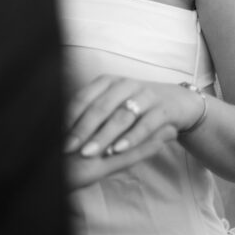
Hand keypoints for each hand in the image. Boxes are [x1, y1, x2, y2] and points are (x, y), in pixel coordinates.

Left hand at [64, 76, 204, 186]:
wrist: (179, 102)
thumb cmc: (138, 106)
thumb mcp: (115, 104)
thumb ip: (93, 113)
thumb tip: (61, 130)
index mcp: (108, 81)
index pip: (84, 97)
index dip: (69, 116)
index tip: (55, 136)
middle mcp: (125, 84)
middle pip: (100, 107)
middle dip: (82, 129)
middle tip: (68, 148)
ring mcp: (145, 95)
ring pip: (121, 116)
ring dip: (103, 136)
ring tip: (89, 152)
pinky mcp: (163, 109)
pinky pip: (145, 124)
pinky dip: (130, 138)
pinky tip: (117, 150)